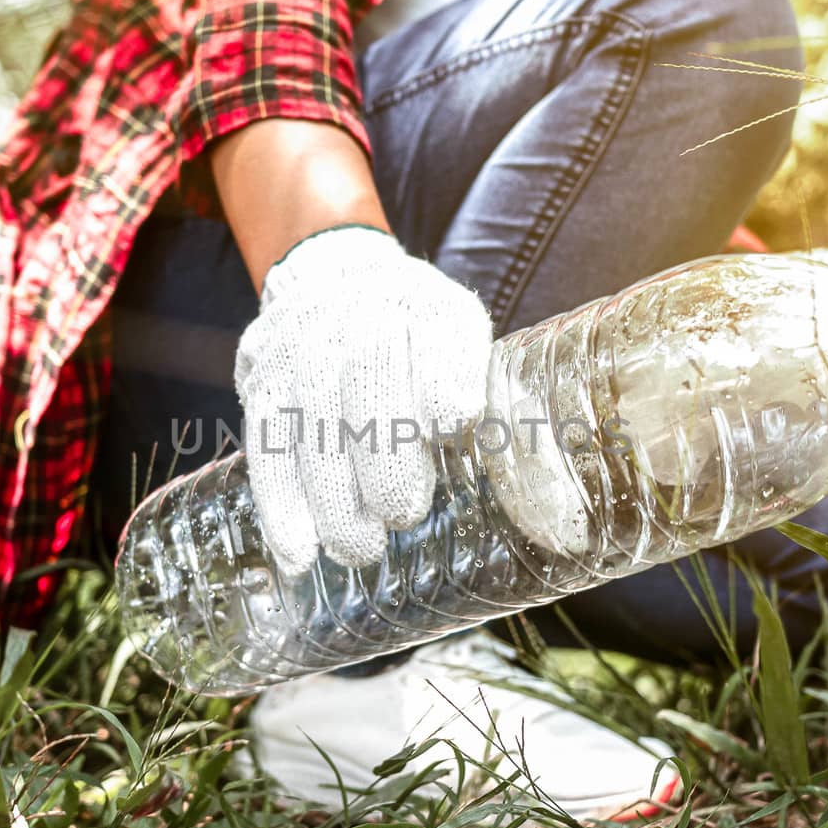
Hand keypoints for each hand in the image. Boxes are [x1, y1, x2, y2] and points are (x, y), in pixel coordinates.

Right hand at [234, 226, 492, 572]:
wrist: (334, 276)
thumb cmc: (422, 339)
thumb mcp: (477, 357)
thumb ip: (521, 428)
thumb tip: (567, 526)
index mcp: (430, 308)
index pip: (435, 335)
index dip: (440, 375)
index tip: (454, 420)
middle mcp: (362, 314)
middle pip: (364, 381)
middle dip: (382, 456)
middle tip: (402, 513)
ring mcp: (302, 344)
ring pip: (308, 418)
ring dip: (332, 494)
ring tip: (359, 548)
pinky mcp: (260, 378)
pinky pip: (264, 441)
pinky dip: (280, 502)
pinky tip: (298, 551)